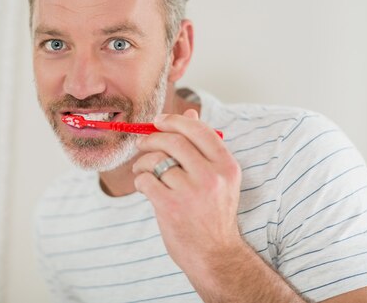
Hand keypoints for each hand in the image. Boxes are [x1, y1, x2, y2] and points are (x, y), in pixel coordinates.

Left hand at [132, 109, 243, 274]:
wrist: (215, 256)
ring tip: (143, 171)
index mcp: (226, 166)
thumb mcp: (219, 179)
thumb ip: (204, 146)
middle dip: (152, 139)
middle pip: (173, 141)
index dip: (174, 120)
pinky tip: (145, 187)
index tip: (158, 121)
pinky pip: (145, 180)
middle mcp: (212, 176)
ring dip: (143, 163)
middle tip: (142, 144)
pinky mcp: (171, 206)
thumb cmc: (214, 215)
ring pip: (156, 160)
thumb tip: (189, 111)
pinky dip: (140, 181)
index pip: (198, 129)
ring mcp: (191, 192)